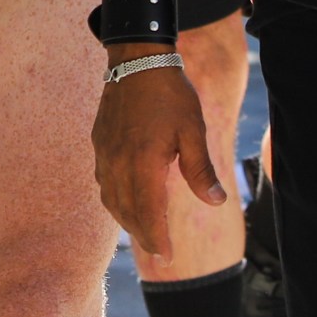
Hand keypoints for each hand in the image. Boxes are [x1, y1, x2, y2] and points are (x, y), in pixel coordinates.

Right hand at [92, 52, 227, 262]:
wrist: (137, 59)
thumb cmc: (170, 94)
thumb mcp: (193, 130)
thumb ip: (201, 169)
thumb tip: (216, 201)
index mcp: (144, 162)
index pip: (149, 213)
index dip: (158, 239)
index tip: (167, 258)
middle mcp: (119, 163)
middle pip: (128, 213)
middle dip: (144, 236)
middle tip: (160, 252)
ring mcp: (105, 154)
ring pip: (111, 201)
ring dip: (128, 220)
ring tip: (145, 232)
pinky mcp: (99, 144)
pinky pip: (103, 183)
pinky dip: (115, 200)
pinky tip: (127, 200)